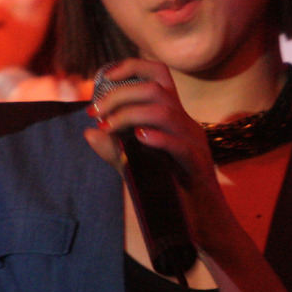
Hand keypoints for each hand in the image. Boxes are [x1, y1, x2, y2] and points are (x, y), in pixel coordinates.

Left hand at [85, 58, 227, 248]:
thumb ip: (115, 148)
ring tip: (109, 127)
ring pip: (165, 111)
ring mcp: (194, 142)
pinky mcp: (198, 165)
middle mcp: (185, 122)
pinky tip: (138, 139)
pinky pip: (180, 145)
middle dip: (119, 95)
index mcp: (173, 116)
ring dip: (130, 114)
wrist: (201, 224)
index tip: (104, 77)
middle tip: (95, 112)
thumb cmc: (170, 191)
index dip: (132, 66)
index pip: (158, 74)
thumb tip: (89, 132)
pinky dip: (158, 138)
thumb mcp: (137, 165)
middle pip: (156, 88)